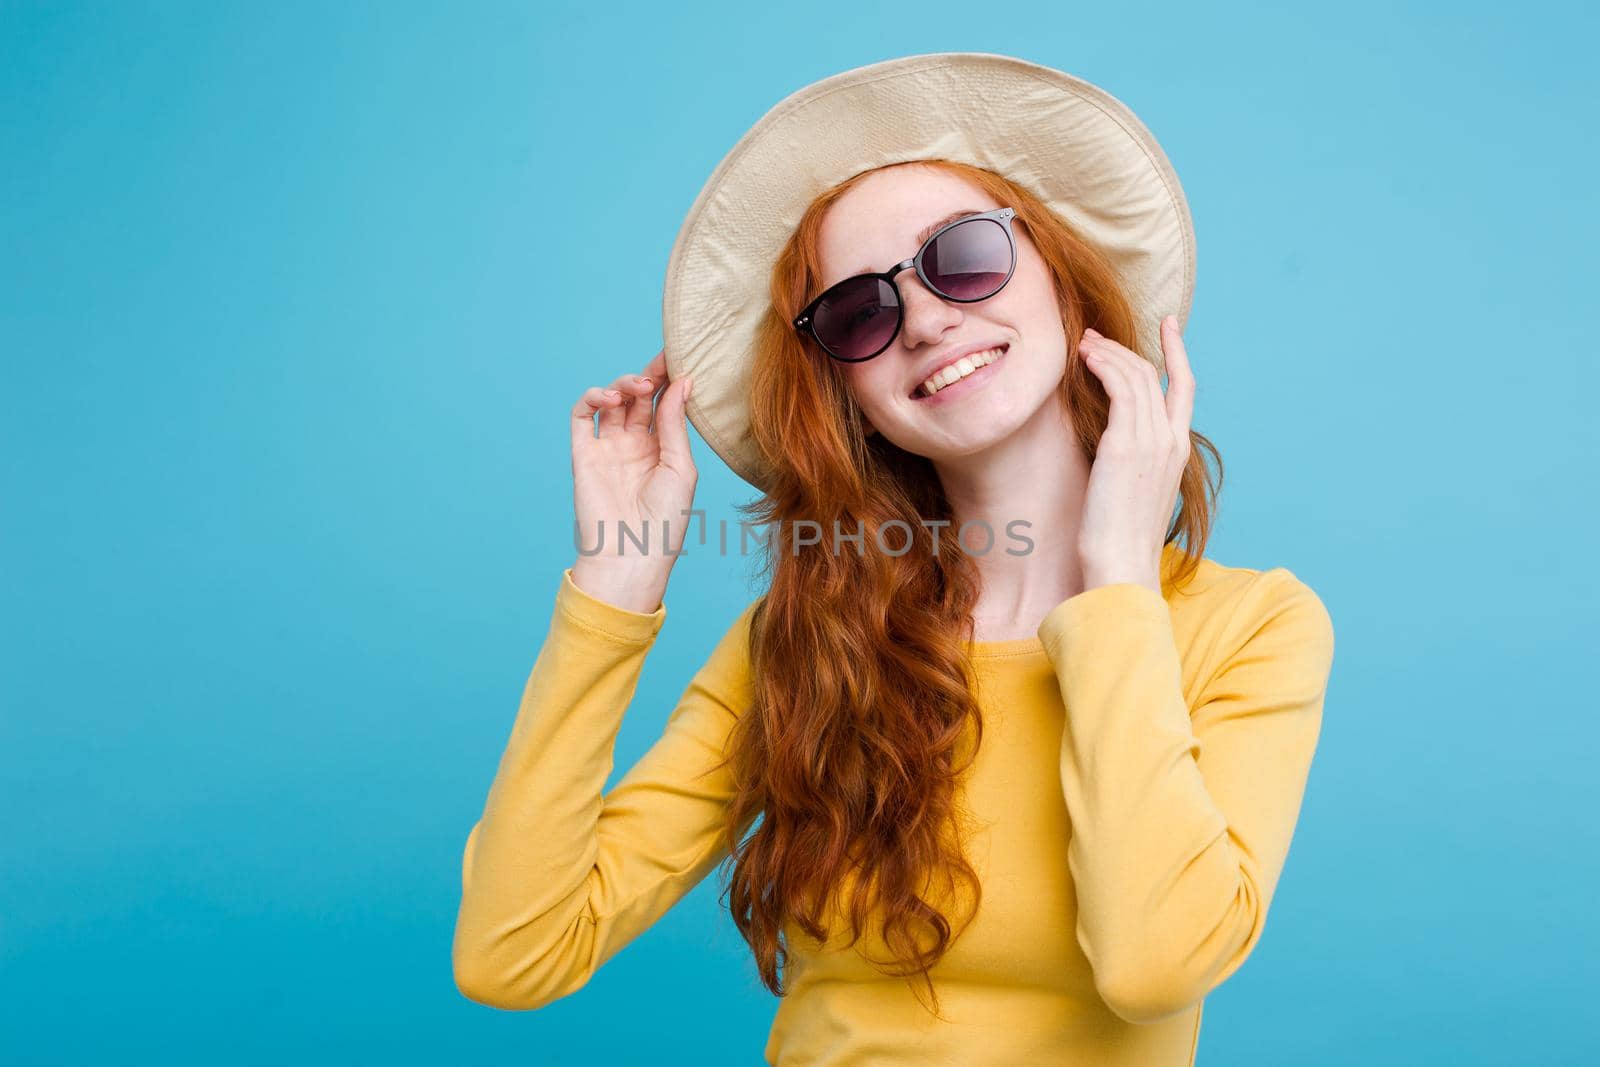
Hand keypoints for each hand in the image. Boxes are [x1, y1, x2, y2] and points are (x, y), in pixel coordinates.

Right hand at [568, 349, 696, 612]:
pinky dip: (593, 398)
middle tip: (661, 364)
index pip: (663, 404)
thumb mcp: (680, 468)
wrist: (631, 556)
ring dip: (623, 384)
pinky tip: (611, 397)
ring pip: (612, 401)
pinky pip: (582, 417)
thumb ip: (674, 423)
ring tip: (638, 386)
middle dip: (649, 376)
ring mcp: (608, 449)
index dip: (669, 380)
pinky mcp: (583, 454)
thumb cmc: (665, 521)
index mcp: (662, 450)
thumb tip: (682, 381)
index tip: (680, 358)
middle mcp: (634, 446)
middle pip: (638, 398)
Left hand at [1076, 316, 1194, 594]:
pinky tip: (1085, 359)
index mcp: (1177, 452)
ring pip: (1135, 376)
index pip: (1184, 388)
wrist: (1122, 566)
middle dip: (1124, 348)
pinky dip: (1104, 365)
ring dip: (1108, 353)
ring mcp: (1151, 441)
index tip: (1168, 324)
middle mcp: (1171, 441)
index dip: (1177, 352)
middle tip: (1094, 337)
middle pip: (1154, 375)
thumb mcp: (1132, 493)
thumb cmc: (1119, 541)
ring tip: (1082, 344)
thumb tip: (1111, 449)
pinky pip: (1120, 387)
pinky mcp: (1125, 445)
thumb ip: (1132, 463)